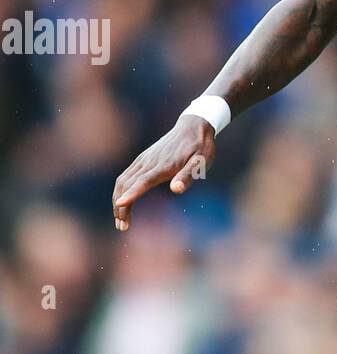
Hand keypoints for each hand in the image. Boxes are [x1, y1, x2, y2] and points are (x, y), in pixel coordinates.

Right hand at [112, 116, 215, 230]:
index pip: (143, 182)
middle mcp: (149, 162)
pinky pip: (125, 175)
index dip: (131, 194)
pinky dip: (120, 190)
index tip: (120, 206)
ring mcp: (144, 160)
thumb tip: (177, 189)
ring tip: (120, 220)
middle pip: (127, 184)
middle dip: (121, 206)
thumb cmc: (200, 147)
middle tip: (122, 227)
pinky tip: (122, 201)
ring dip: (118, 200)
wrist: (193, 126)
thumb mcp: (201, 162)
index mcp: (163, 166)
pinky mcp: (143, 159)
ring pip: (123, 181)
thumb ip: (188, 176)